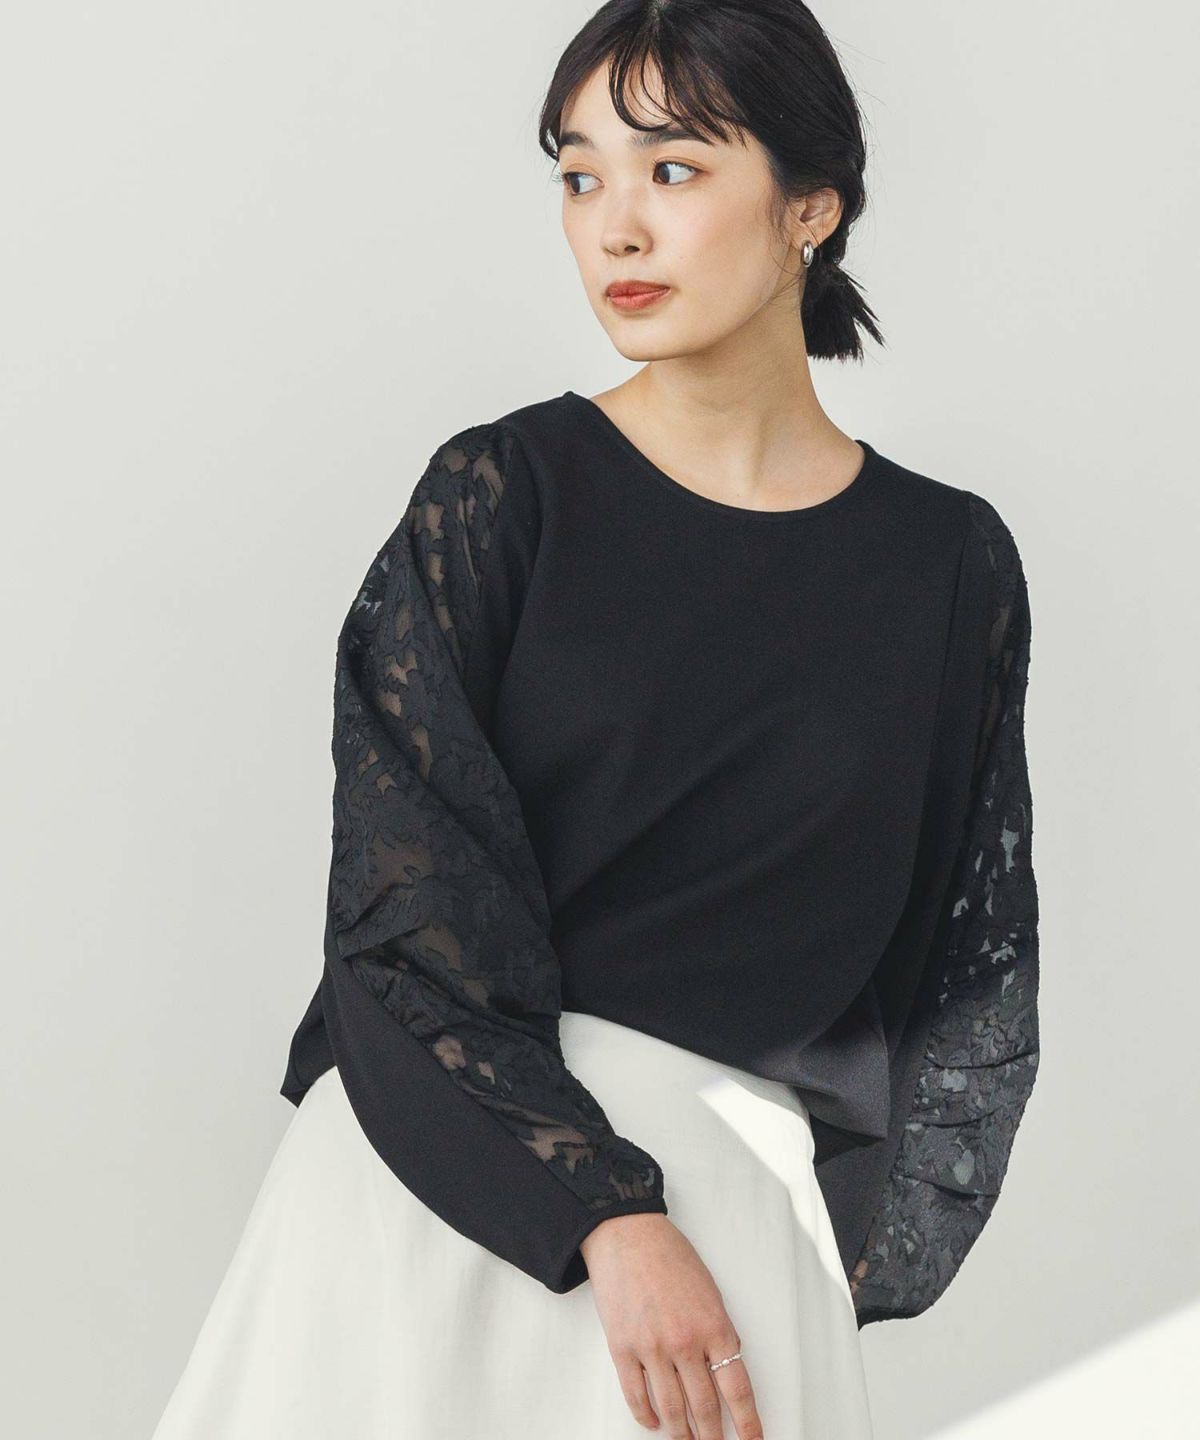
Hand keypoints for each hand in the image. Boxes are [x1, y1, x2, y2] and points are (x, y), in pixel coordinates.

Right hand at [581, 1212, 764, 1439]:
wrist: (628, 1235)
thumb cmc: (671, 1257)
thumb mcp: (710, 1292)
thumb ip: (718, 1332)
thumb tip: (724, 1370)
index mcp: (714, 1325)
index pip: (737, 1389)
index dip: (747, 1423)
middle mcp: (685, 1342)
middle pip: (704, 1408)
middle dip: (713, 1437)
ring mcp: (651, 1347)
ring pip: (671, 1409)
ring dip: (682, 1435)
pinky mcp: (622, 1348)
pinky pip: (636, 1396)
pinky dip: (647, 1416)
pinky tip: (655, 1423)